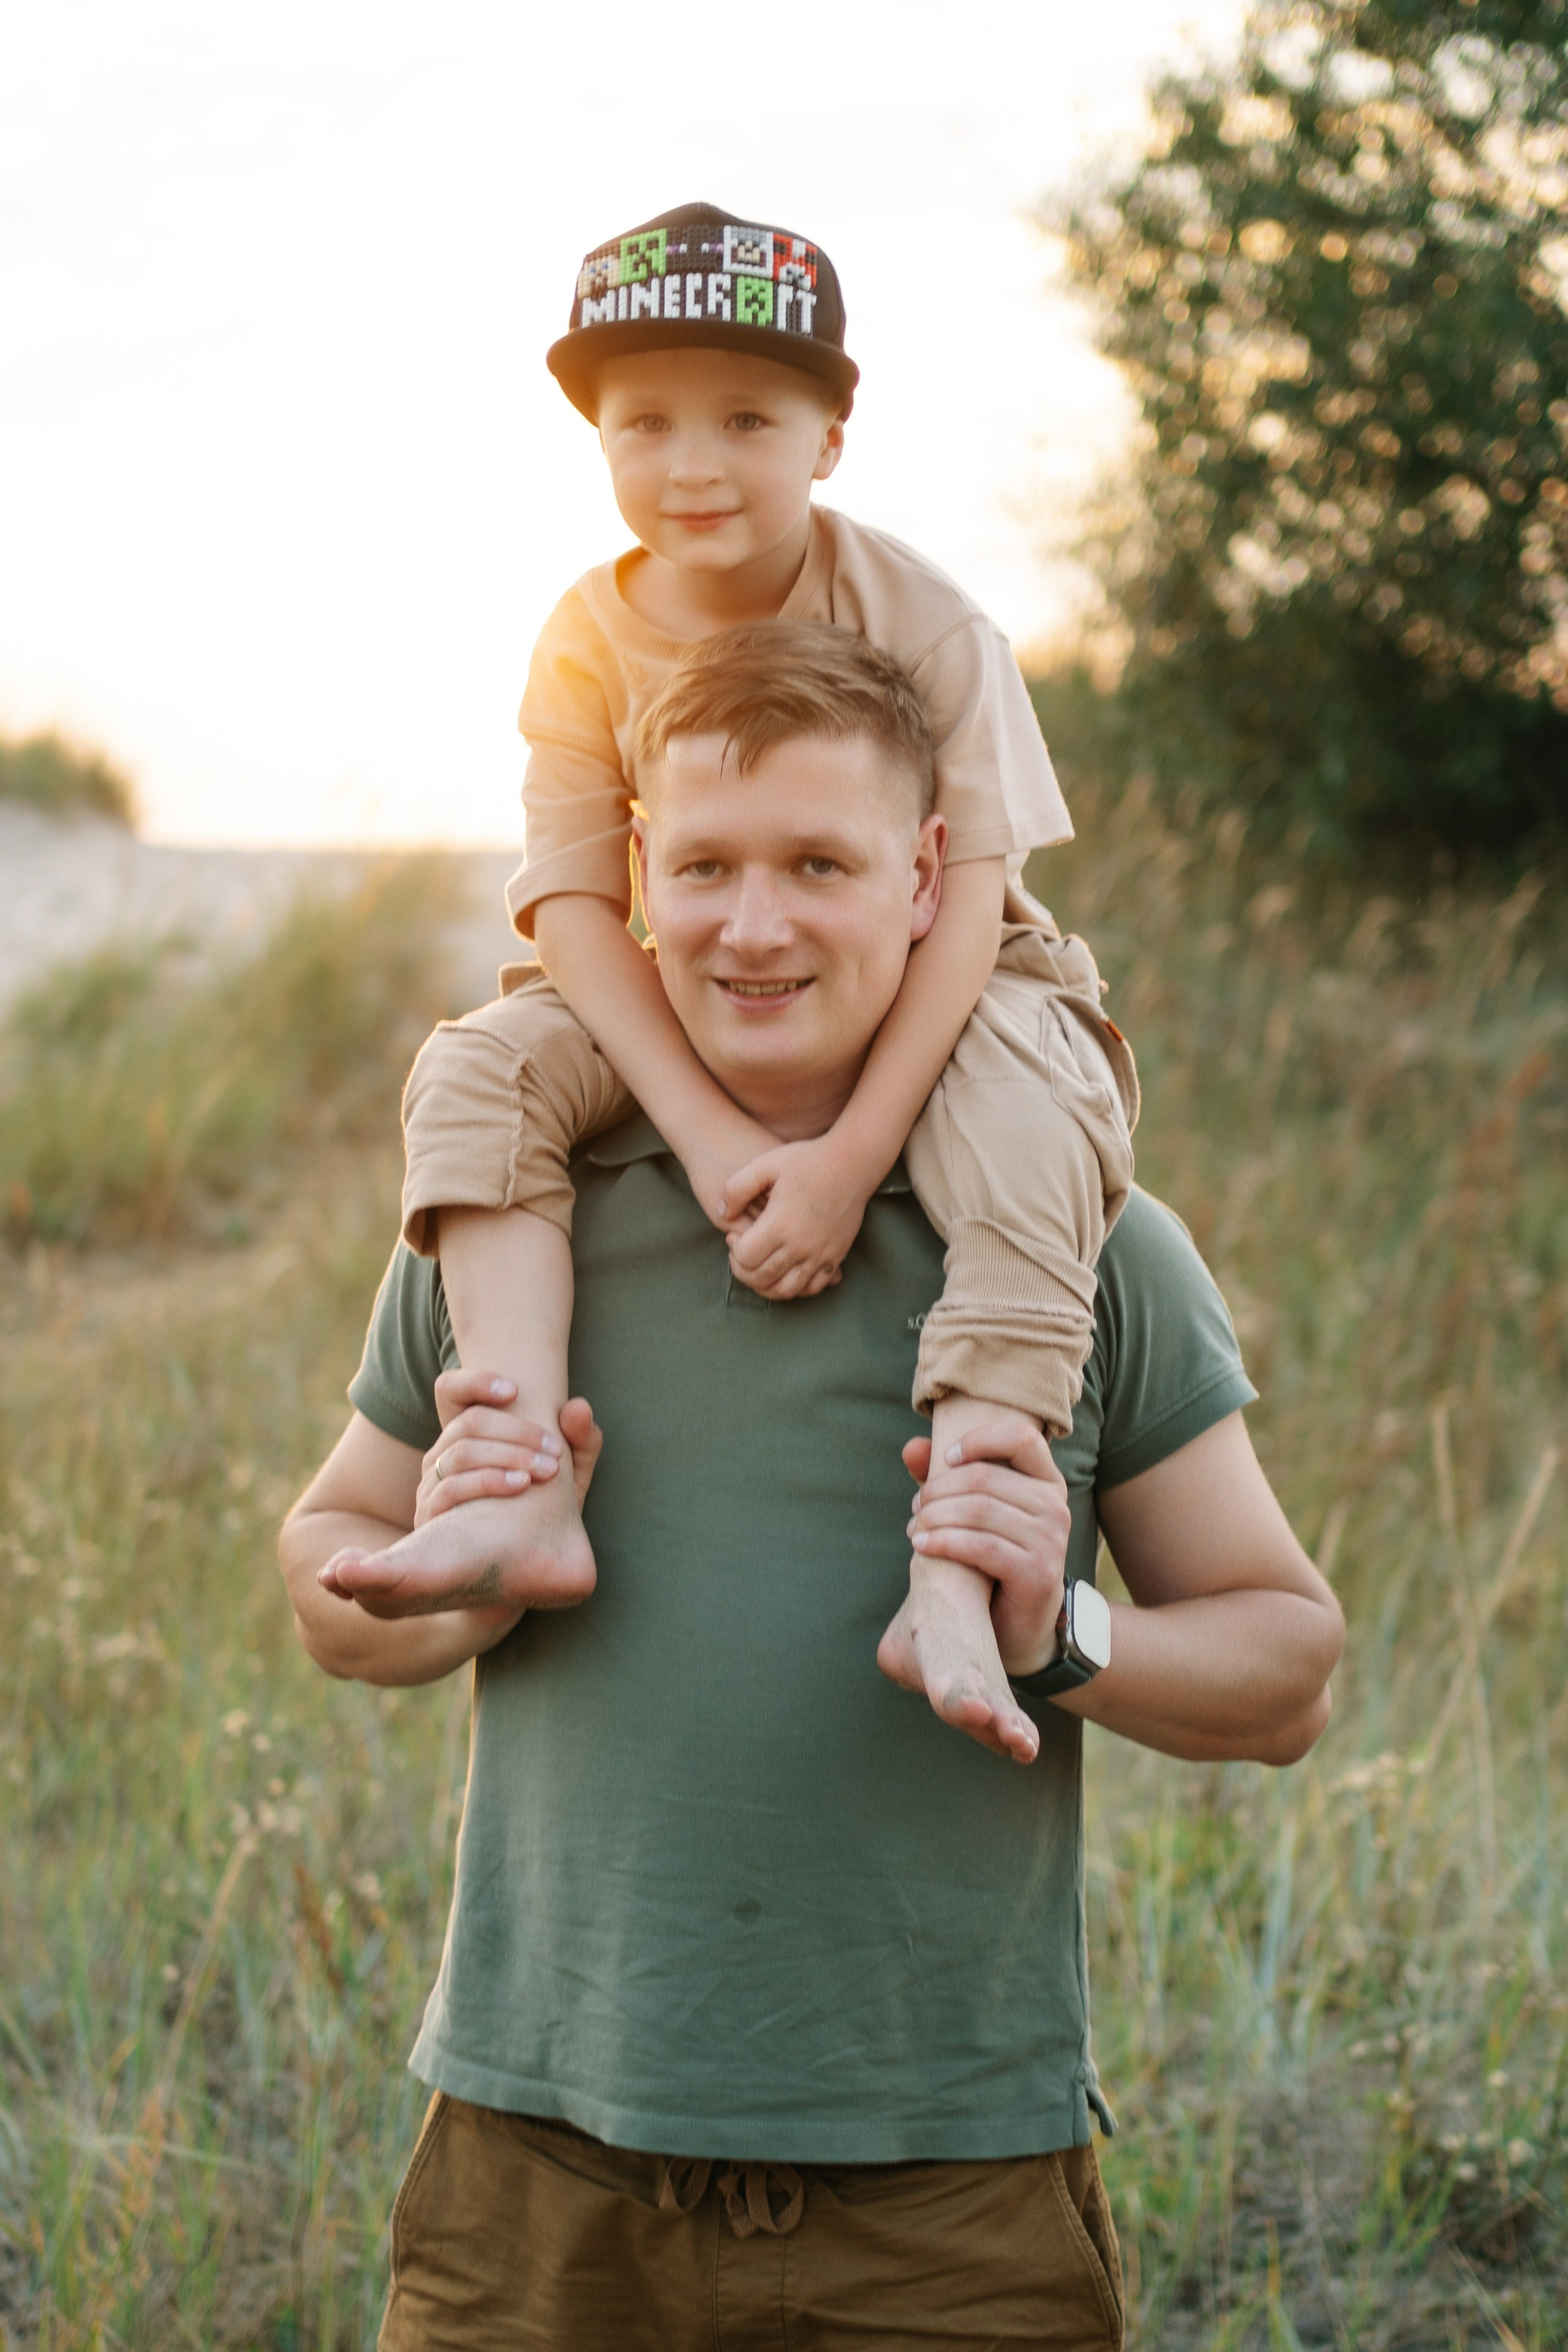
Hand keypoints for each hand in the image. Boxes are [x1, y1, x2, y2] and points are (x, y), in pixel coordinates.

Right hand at [414, 1369, 566, 1524]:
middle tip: (554, 1448)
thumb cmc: (542, 1510)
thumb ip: (581, 1440)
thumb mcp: (571, 1474)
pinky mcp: (429, 1516)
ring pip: (460, 1453)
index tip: (514, 1390)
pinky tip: (520, 1485)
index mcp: (467, 1435)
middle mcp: (441, 1454)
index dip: (475, 1382)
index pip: (450, 1390)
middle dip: (516, 1431)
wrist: (522, 1567)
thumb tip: (577, 1406)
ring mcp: (430, 1484)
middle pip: (468, 1422)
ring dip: (508, 1456)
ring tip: (545, 1469)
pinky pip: (450, 1489)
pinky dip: (488, 1482)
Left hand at [722, 1135, 873, 1299]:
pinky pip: (813, 1288)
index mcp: (780, 1224)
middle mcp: (801, 1246)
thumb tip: (722, 1214)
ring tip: (759, 1266)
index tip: (734, 1235)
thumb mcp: (765, 1165)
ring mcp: (821, 1254)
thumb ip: (735, 1189)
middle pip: (761, 1278)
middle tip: (741, 1252)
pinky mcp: (835, 1257)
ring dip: (765, 1286)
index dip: (733, 1250)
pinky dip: (795, 1288)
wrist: (853, 1163)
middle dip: (743, 1270)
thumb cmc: (807, 1161)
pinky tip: (785, 1272)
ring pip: (786, 1290)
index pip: (745, 1257)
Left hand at [903, 1415, 1071, 1679]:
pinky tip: (920, 1545)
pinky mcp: (1036, 1572)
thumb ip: (944, 1477)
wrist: (1022, 1624)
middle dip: (939, 1489)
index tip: (948, 1457)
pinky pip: (980, 1546)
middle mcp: (1055, 1506)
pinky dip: (942, 1542)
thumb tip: (911, 1448)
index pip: (1022, 1439)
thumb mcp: (972, 1513)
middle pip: (984, 1477)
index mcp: (1047, 1482)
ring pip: (978, 1510)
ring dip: (935, 1516)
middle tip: (916, 1506)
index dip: (980, 1440)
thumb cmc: (993, 1559)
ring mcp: (1050, 1540)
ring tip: (914, 1528)